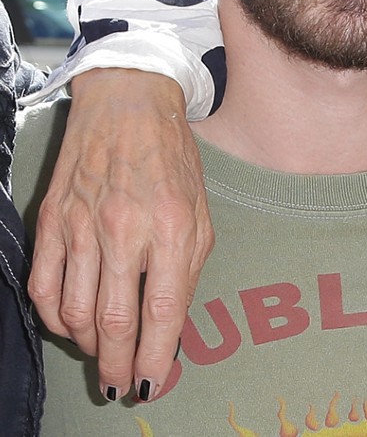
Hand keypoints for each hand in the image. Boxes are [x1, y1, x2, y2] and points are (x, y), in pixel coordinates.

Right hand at [27, 68, 212, 402]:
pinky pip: (44, 287)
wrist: (127, 104)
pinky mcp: (51, 221)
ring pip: (75, 311)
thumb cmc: (172, 158)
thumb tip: (171, 323)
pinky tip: (72, 326)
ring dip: (88, 345)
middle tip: (121, 385)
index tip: (153, 383)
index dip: (157, 355)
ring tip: (103, 356)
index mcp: (170, 226)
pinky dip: (56, 318)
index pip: (162, 310)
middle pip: (113, 320)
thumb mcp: (199, 211)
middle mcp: (123, 229)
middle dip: (118, 363)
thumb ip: (187, 268)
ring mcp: (80, 225)